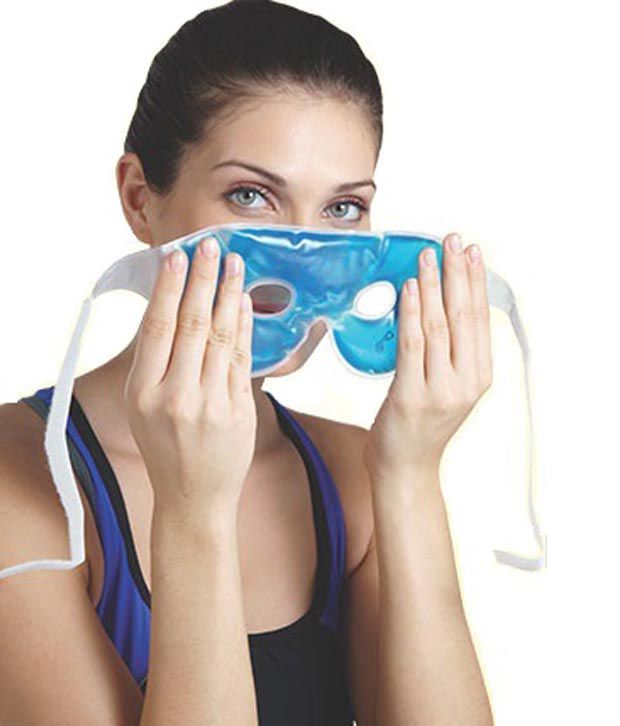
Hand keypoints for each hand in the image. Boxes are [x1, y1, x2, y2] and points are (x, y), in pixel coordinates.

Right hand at [124, 236, 255, 515]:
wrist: (194, 496)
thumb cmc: (166, 448)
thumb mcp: (143, 407)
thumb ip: (156, 362)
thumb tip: (172, 308)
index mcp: (142, 393)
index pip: (156, 328)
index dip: (167, 288)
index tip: (176, 257)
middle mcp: (175, 397)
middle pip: (191, 325)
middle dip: (202, 280)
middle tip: (210, 247)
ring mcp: (210, 404)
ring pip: (221, 337)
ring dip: (228, 295)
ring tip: (233, 265)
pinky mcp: (239, 411)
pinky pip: (242, 358)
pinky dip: (244, 326)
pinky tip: (245, 302)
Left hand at [363, 232, 492, 487]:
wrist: (406, 468)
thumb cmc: (422, 425)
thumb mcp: (449, 387)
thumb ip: (451, 353)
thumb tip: (441, 305)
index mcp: (479, 376)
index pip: (479, 319)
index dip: (475, 281)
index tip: (470, 251)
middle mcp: (466, 382)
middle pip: (463, 316)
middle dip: (457, 273)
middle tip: (451, 240)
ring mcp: (441, 390)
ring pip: (439, 325)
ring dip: (433, 285)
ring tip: (428, 255)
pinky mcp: (412, 396)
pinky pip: (413, 345)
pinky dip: (412, 312)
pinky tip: (411, 288)